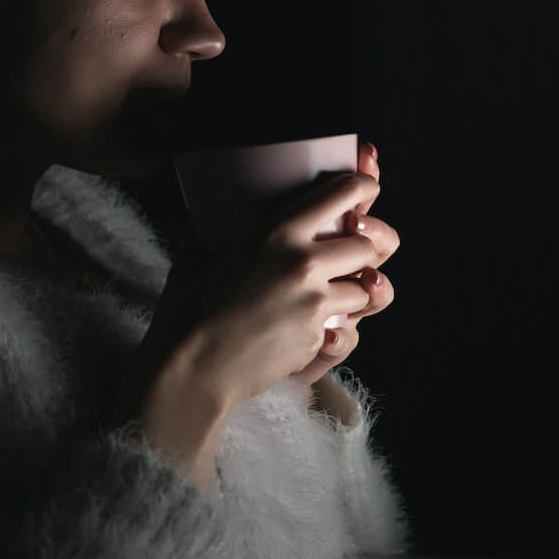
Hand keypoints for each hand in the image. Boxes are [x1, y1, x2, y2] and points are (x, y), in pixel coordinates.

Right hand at [124, 148, 394, 478]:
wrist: (193, 369)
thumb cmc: (189, 310)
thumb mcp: (203, 256)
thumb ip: (228, 237)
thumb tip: (219, 226)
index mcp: (279, 233)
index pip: (344, 195)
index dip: (365, 188)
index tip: (367, 189)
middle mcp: (305, 264)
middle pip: (370, 245)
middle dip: (367, 250)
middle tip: (352, 254)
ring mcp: (316, 305)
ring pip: (367, 290)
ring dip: (354, 293)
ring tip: (331, 297)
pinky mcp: (318, 339)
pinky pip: (347, 329)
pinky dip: (335, 329)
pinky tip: (308, 330)